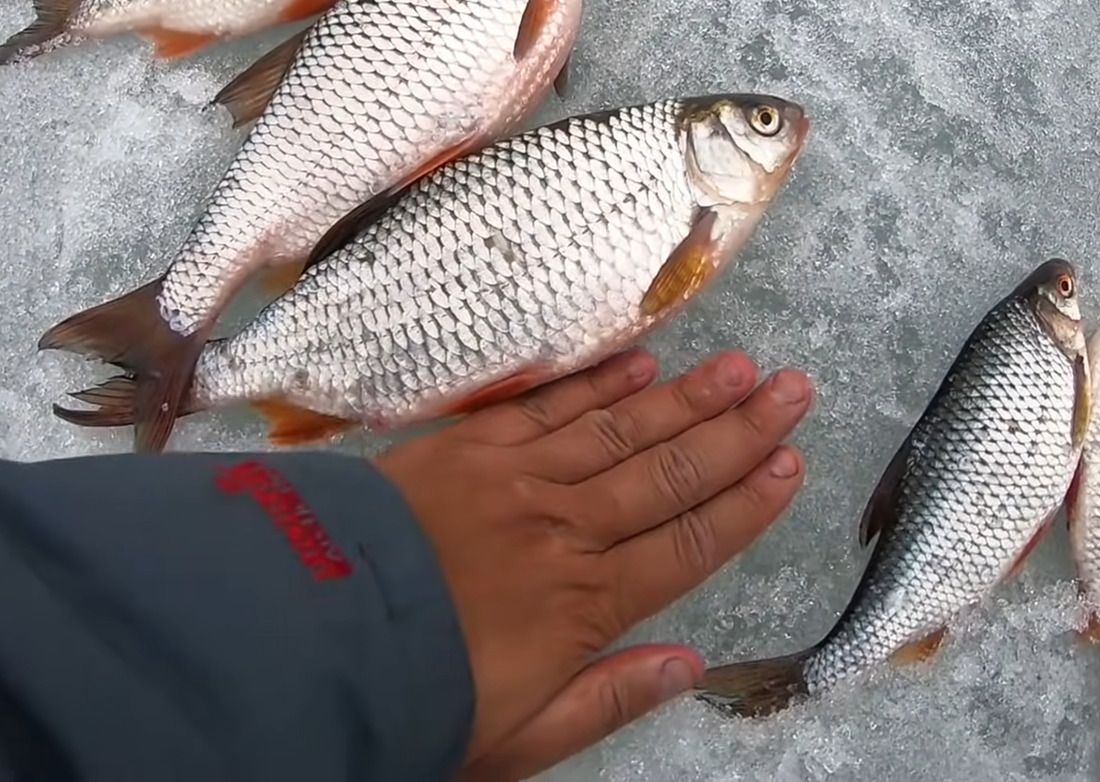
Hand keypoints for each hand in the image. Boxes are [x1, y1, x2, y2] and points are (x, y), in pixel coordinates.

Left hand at [371, 348, 813, 780]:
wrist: (306, 636)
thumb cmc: (416, 696)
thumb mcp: (518, 738)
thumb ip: (610, 697)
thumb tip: (694, 664)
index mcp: (583, 604)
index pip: (687, 544)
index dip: (745, 505)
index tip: (792, 465)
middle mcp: (564, 528)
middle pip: (668, 473)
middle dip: (739, 431)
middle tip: (793, 388)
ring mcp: (516, 478)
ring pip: (620, 431)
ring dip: (686, 396)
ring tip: (742, 365)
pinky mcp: (468, 445)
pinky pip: (547, 407)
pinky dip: (596, 383)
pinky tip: (641, 361)